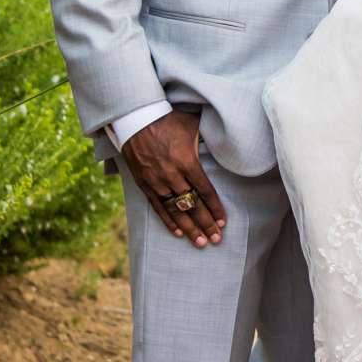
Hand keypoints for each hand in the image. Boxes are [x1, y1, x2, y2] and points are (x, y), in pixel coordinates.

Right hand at [121, 107, 226, 245]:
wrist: (135, 118)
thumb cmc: (167, 119)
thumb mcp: (191, 125)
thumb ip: (206, 138)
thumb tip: (226, 138)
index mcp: (187, 161)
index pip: (205, 191)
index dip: (215, 208)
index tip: (223, 221)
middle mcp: (172, 175)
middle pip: (193, 205)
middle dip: (206, 223)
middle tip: (216, 239)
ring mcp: (157, 181)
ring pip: (176, 210)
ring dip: (189, 228)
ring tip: (200, 243)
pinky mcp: (144, 184)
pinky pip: (158, 207)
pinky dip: (168, 221)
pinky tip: (177, 233)